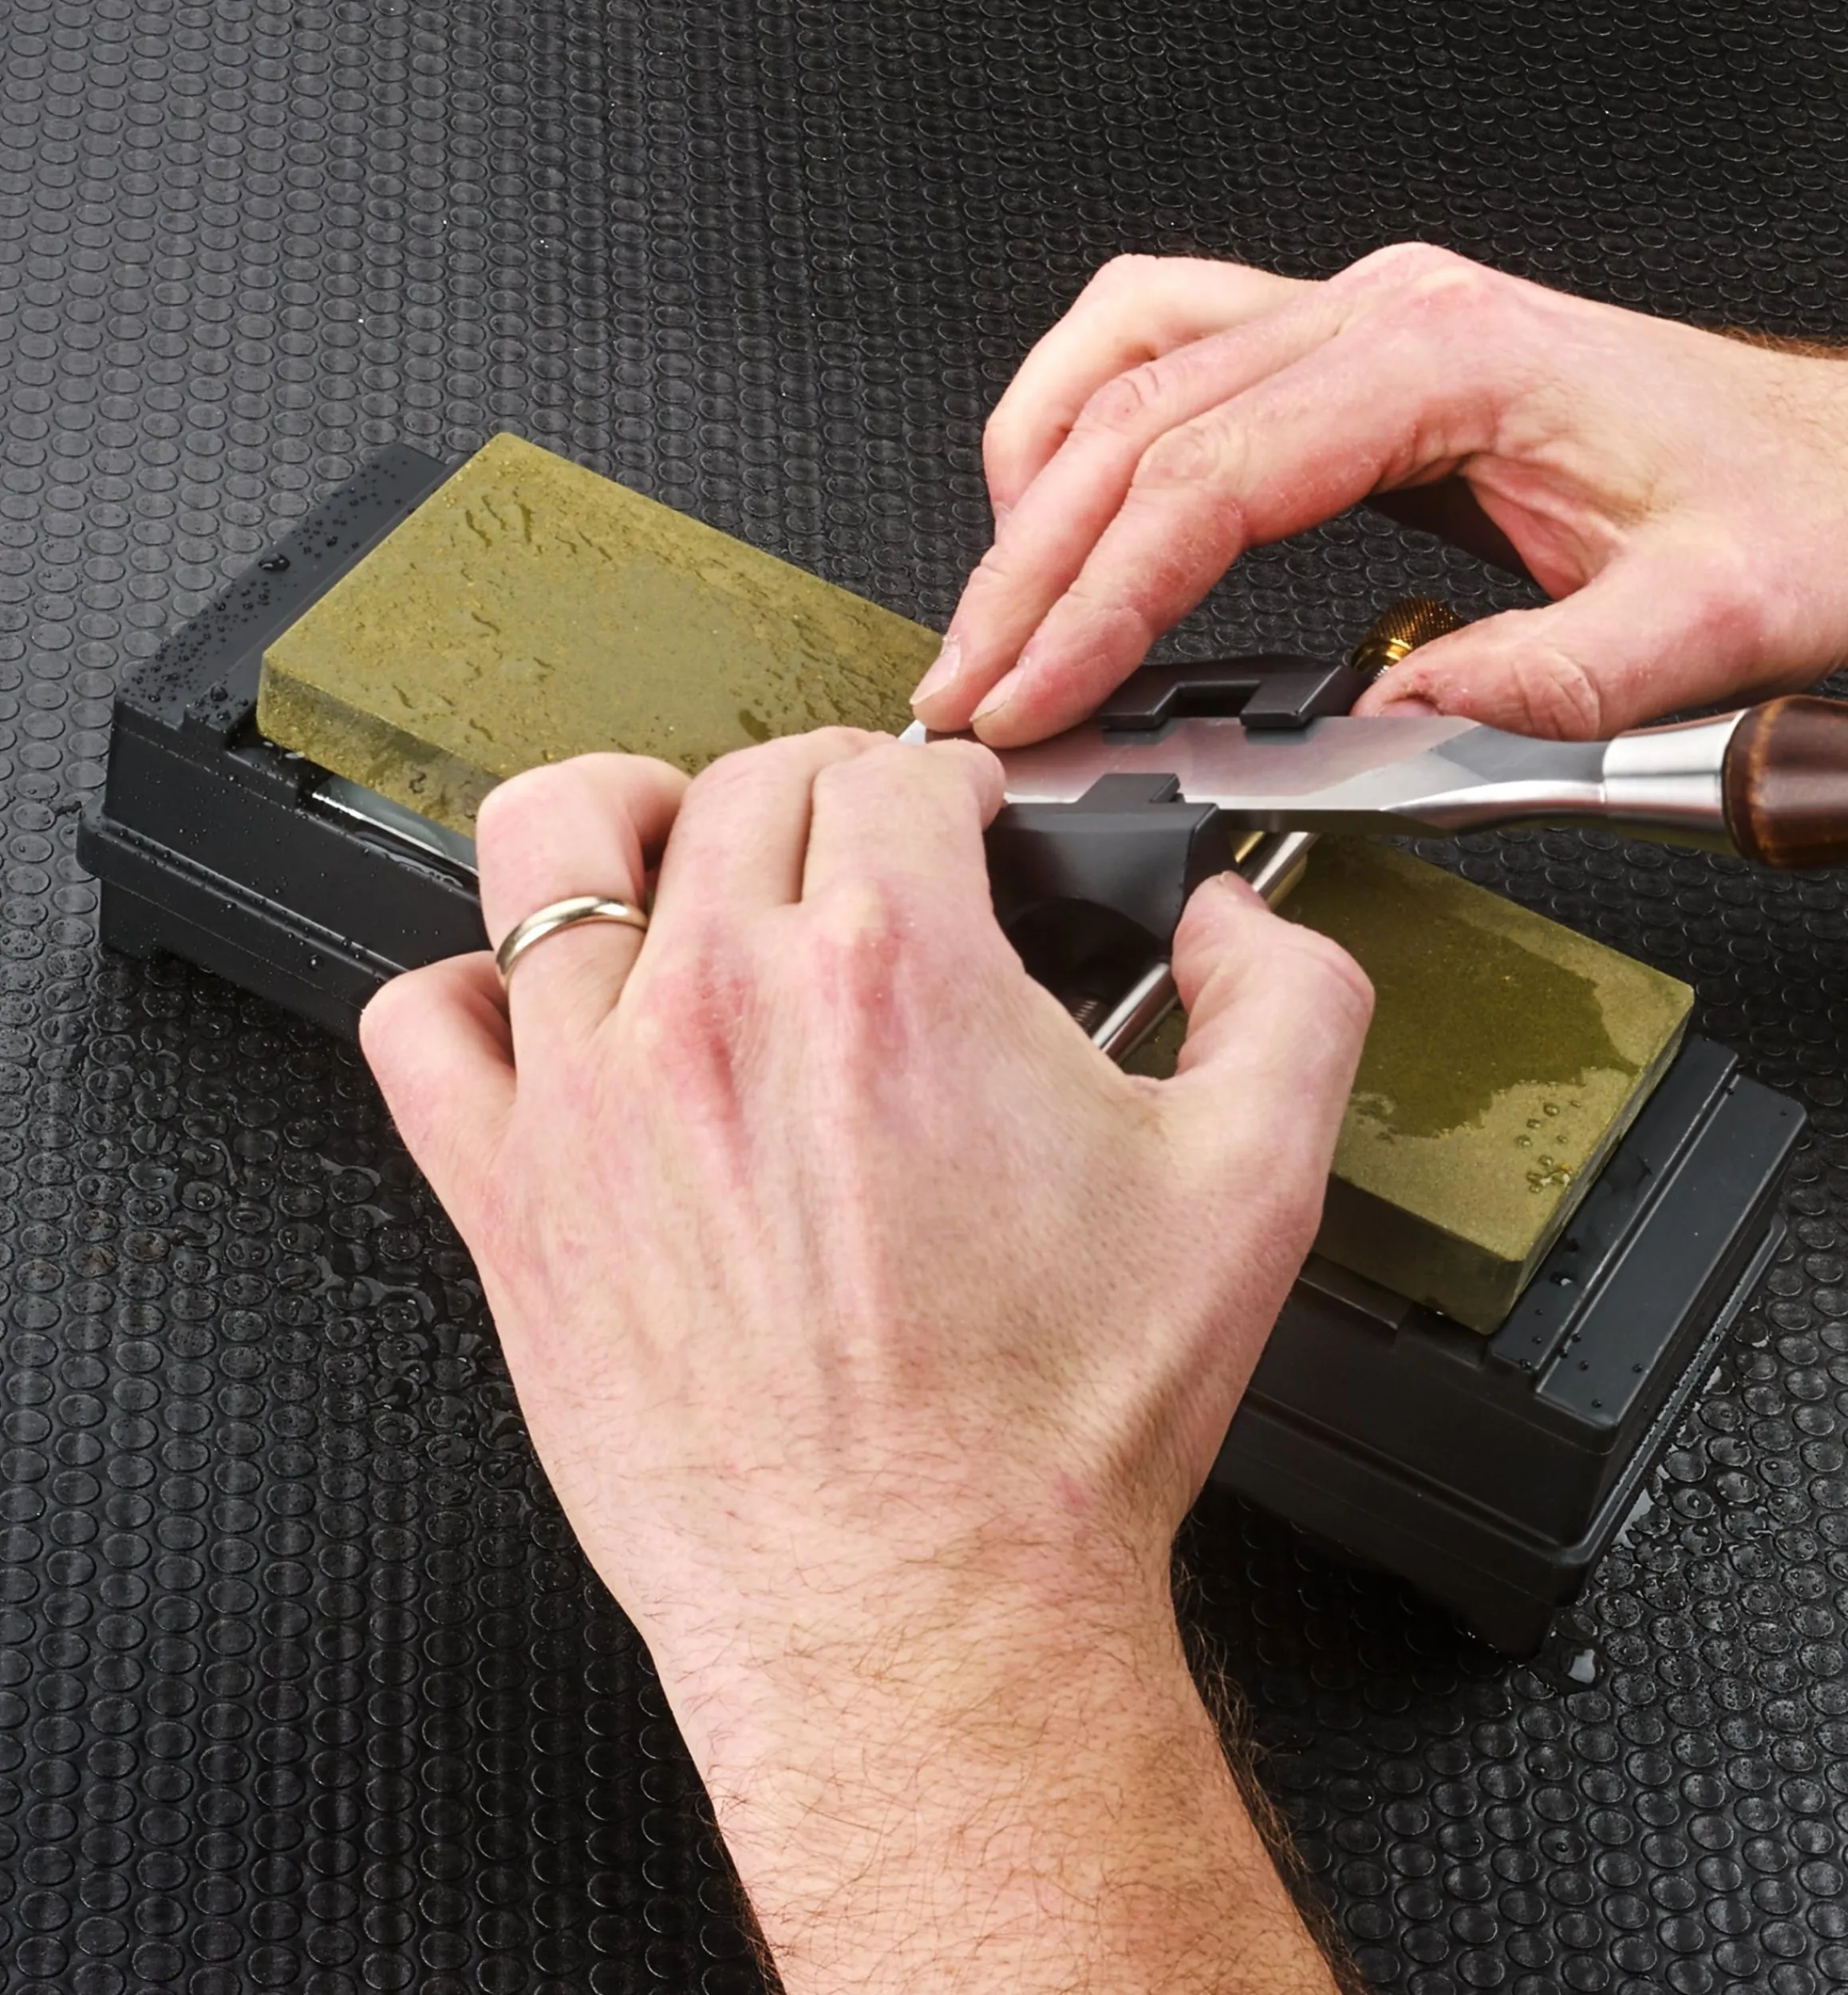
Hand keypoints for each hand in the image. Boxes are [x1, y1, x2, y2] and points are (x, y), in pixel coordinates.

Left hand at [362, 731, 1367, 1992]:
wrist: (921, 1613)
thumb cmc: (1051, 1430)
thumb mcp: (1255, 1189)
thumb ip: (1284, 1003)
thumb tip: (1232, 922)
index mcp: (895, 973)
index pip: (894, 774)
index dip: (946, 784)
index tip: (957, 820)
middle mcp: (725, 1007)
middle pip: (743, 785)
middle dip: (821, 791)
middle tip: (857, 849)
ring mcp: (595, 1097)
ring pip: (553, 844)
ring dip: (626, 820)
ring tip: (674, 858)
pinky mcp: (512, 1201)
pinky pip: (424, 1027)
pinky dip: (469, 990)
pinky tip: (538, 1015)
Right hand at [911, 243, 1847, 743]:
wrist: (1839, 465)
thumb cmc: (1786, 515)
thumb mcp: (1702, 622)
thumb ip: (1547, 682)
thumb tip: (1385, 728)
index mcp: (1448, 363)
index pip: (1208, 477)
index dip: (1096, 597)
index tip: (1030, 694)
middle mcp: (1384, 318)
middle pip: (1135, 421)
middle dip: (1027, 569)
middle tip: (966, 684)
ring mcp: (1358, 324)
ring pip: (1128, 363)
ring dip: (1033, 485)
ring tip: (990, 609)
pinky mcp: (1347, 357)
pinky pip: (1168, 343)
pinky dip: (1084, 421)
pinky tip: (1057, 500)